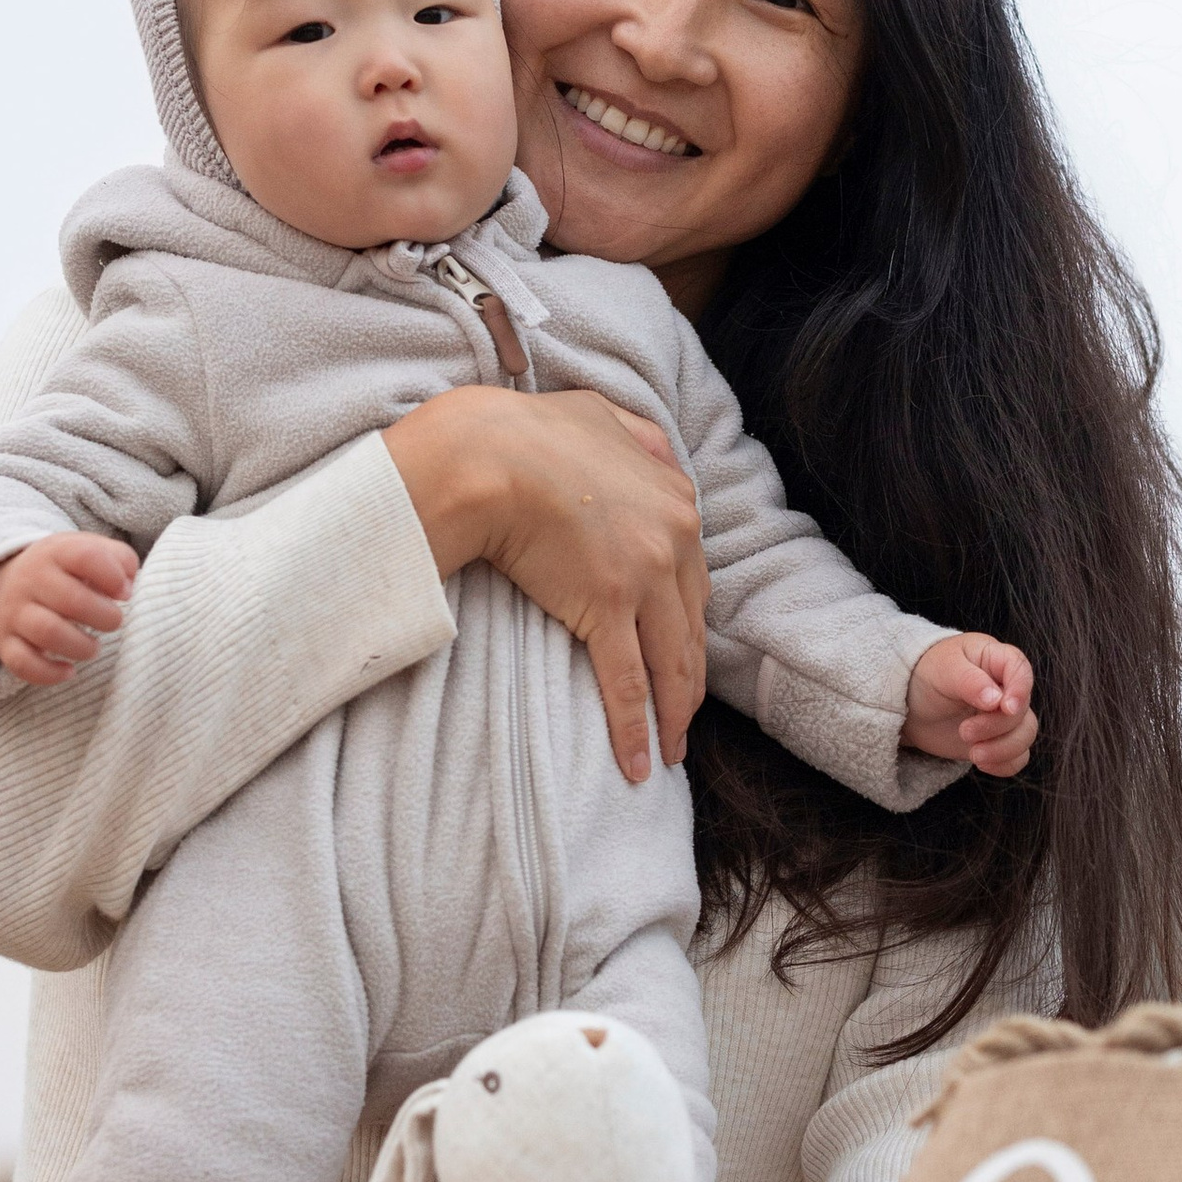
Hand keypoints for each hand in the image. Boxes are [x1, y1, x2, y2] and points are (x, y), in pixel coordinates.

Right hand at [0, 534, 140, 684]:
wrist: (11, 584)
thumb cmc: (67, 571)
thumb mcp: (91, 550)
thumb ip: (121, 559)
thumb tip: (127, 588)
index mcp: (55, 552)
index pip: (85, 556)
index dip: (113, 576)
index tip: (124, 593)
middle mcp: (30, 579)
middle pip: (72, 600)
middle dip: (105, 617)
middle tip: (112, 622)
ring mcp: (14, 612)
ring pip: (47, 633)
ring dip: (82, 647)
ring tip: (93, 647)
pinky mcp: (4, 642)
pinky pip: (22, 663)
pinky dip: (49, 673)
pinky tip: (69, 671)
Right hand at [383, 386, 707, 786]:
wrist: (486, 454)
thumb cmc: (530, 431)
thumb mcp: (602, 416)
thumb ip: (639, 437)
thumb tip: (660, 453)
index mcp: (677, 502)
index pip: (694, 583)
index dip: (688, 628)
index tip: (682, 659)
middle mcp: (673, 542)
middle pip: (690, 630)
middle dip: (689, 682)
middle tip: (683, 720)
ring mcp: (643, 578)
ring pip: (670, 663)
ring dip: (672, 715)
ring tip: (668, 752)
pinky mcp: (606, 609)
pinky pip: (628, 682)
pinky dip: (635, 727)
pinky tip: (637, 764)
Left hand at [905, 632, 1037, 777]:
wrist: (911, 704)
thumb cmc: (927, 675)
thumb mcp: (943, 670)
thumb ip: (970, 681)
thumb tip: (996, 700)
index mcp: (995, 659)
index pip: (1021, 670)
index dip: (1020, 689)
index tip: (1005, 708)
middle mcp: (1006, 687)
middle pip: (1022, 710)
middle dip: (996, 726)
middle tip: (964, 731)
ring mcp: (1003, 715)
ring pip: (1025, 735)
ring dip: (1003, 749)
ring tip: (974, 754)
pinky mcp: (998, 739)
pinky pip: (1017, 756)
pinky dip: (1004, 764)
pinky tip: (982, 763)